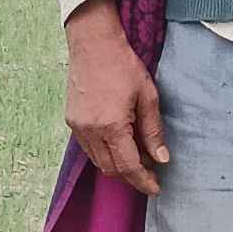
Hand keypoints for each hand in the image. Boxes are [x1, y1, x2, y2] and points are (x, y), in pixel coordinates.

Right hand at [65, 1, 167, 196]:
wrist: (93, 43)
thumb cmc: (123, 65)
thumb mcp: (148, 97)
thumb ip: (153, 131)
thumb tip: (161, 158)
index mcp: (112, 126)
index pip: (128, 167)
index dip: (143, 181)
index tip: (156, 188)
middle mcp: (90, 131)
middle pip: (111, 169)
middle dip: (131, 176)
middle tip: (151, 171)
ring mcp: (77, 126)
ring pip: (98, 161)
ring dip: (117, 165)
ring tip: (137, 155)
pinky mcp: (71, 120)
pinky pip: (88, 148)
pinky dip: (104, 153)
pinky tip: (119, 143)